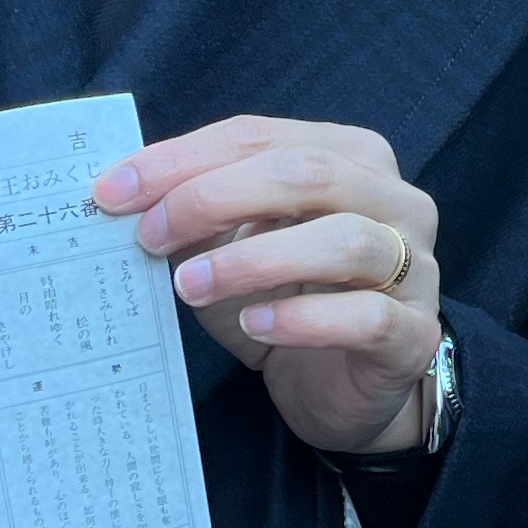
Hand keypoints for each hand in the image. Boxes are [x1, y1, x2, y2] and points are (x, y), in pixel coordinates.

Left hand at [97, 117, 442, 453]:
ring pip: (344, 240)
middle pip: (308, 173)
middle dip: (214, 197)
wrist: (340, 390)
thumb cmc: (286, 303)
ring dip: (253, 259)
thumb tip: (127, 197)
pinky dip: (304, 318)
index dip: (183, 159)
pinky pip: (366, 315)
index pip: (261, 136)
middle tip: (148, 234)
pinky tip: (257, 324)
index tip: (114, 191)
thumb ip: (198, 218)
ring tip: (188, 286)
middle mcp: (395, 200)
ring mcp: (414, 266)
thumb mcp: (231, 251)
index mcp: (351, 158)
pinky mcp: (414, 333)